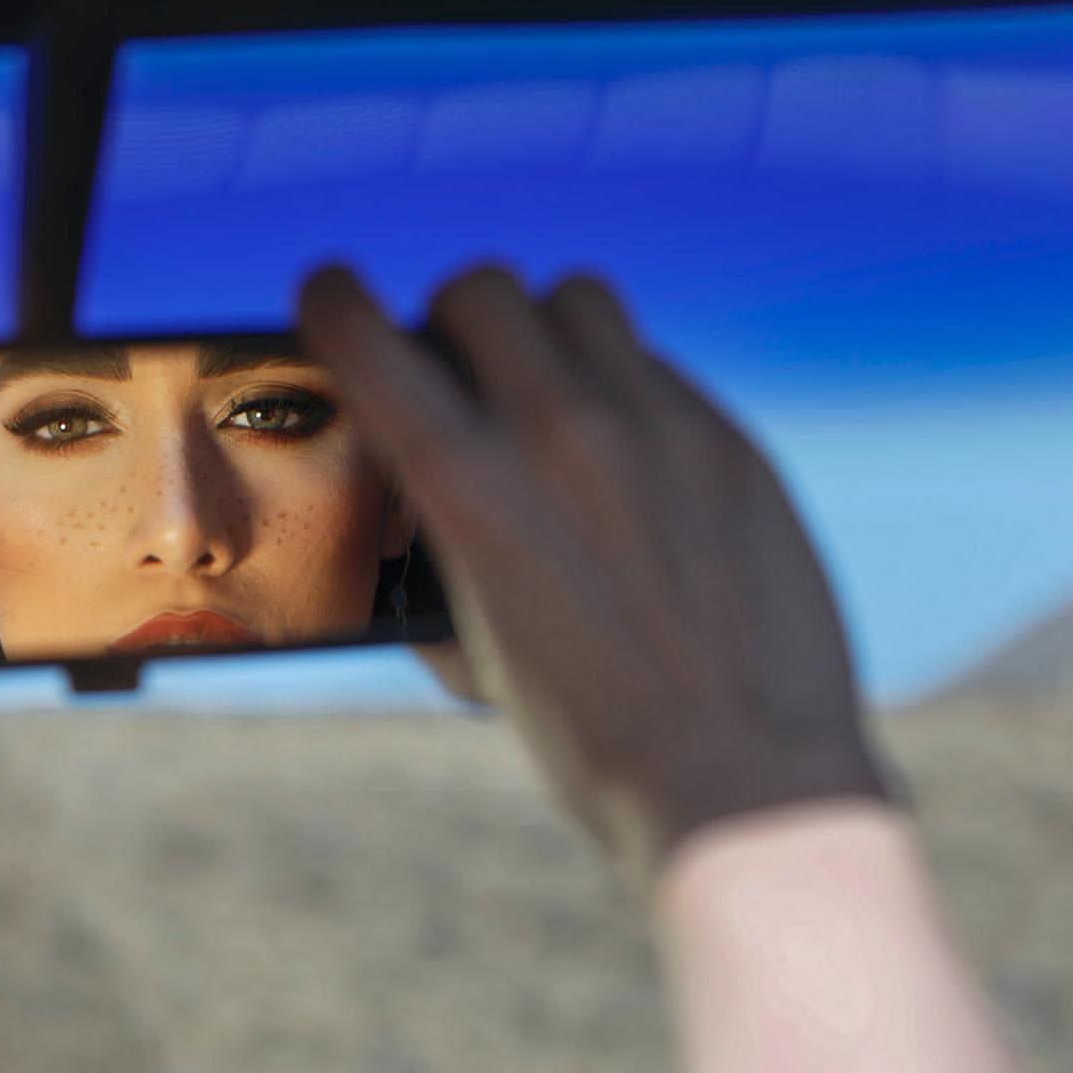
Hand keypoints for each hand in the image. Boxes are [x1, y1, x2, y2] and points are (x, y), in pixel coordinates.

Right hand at [298, 265, 889, 877]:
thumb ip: (444, 551)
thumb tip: (428, 507)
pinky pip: (655, 366)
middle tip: (461, 365)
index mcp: (470, 487)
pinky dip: (622, 387)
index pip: (365, 333)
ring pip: (578, 300)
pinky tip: (633, 459)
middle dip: (452, 317)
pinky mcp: (731, 441)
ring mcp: (657, 425)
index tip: (329, 295)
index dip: (331, 299)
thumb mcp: (481, 649)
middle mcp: (560, 430)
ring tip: (552, 391)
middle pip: (481, 287)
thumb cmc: (593, 743)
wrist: (743, 784)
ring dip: (544, 331)